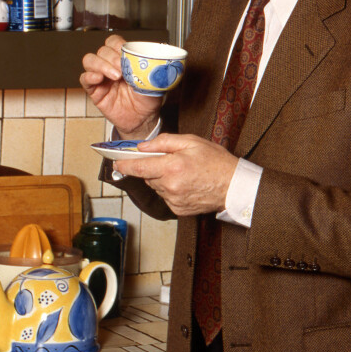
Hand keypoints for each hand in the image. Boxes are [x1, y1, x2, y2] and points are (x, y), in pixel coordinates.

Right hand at [80, 34, 162, 137]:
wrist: (143, 119)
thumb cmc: (148, 98)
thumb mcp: (154, 80)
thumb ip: (152, 69)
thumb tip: (155, 59)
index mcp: (123, 59)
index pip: (113, 42)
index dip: (117, 44)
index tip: (125, 53)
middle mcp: (110, 65)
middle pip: (102, 50)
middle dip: (112, 57)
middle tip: (122, 68)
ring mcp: (101, 77)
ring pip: (90, 60)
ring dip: (101, 65)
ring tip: (115, 76)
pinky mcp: (94, 91)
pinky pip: (84, 79)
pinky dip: (89, 76)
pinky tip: (99, 79)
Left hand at [112, 133, 237, 215]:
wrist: (234, 186)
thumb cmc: (216, 162)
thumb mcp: (192, 142)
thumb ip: (164, 142)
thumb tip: (143, 146)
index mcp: (172, 167)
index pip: (139, 167)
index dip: (124, 165)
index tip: (116, 163)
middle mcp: (170, 186)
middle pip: (147, 176)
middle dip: (152, 167)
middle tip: (170, 161)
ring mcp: (174, 200)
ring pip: (156, 187)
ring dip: (162, 179)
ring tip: (183, 172)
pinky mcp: (178, 210)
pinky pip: (166, 197)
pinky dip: (170, 189)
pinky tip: (186, 183)